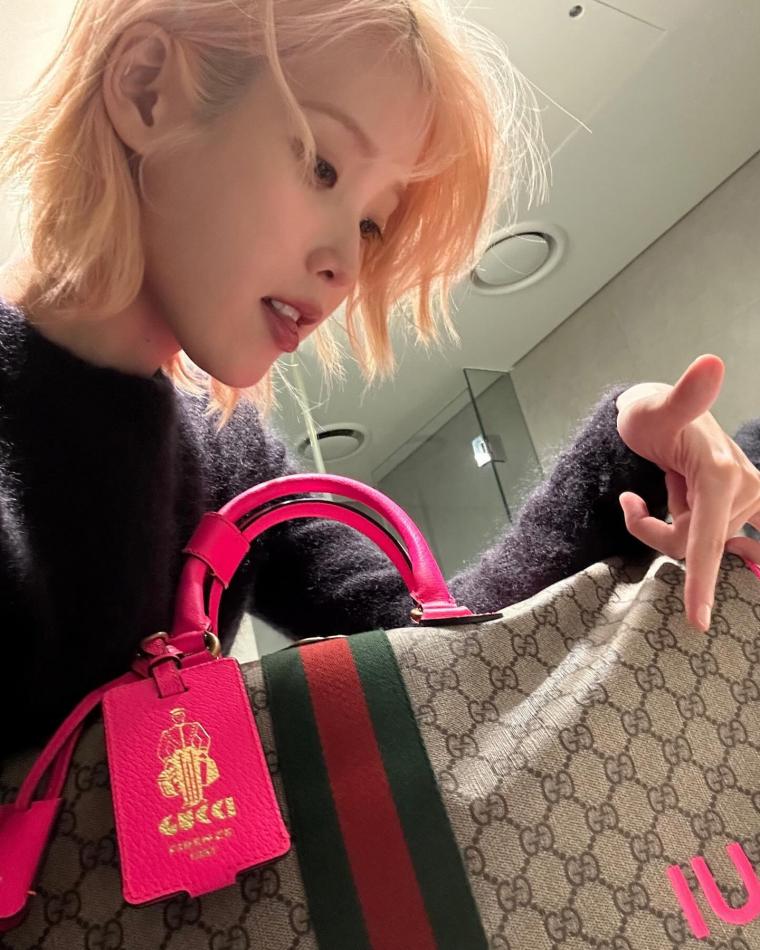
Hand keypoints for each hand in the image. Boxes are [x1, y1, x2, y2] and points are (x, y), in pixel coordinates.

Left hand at [616, 354, 759, 631]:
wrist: (657, 413)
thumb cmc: (650, 413)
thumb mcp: (656, 408)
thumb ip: (685, 395)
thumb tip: (710, 363)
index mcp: (724, 474)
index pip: (707, 538)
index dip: (701, 581)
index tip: (698, 622)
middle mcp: (743, 489)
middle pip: (694, 546)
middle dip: (660, 532)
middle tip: (635, 503)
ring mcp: (744, 501)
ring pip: (699, 546)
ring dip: (670, 528)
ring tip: (656, 495)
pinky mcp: (740, 509)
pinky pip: (714, 542)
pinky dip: (691, 536)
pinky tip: (678, 513)